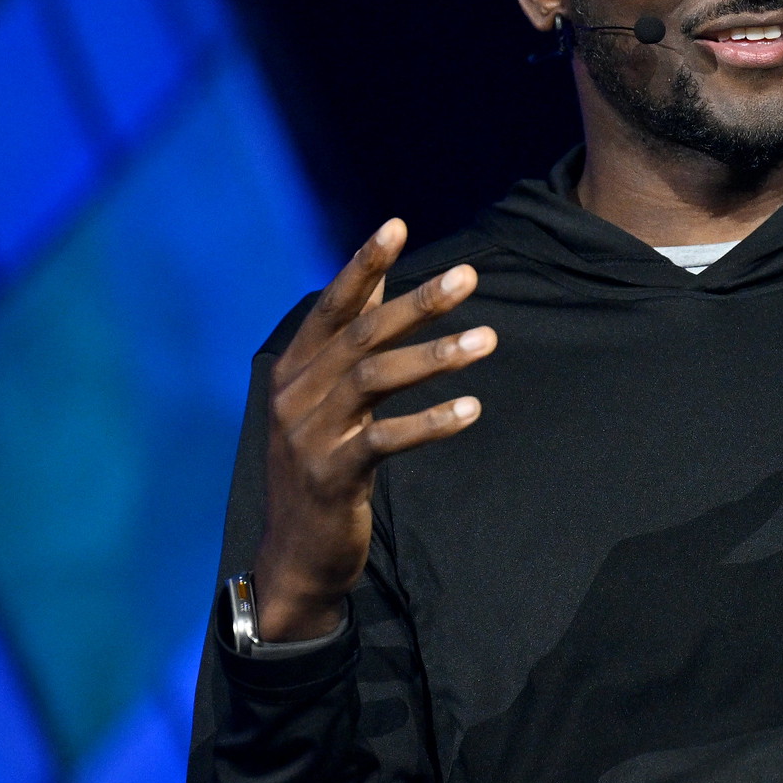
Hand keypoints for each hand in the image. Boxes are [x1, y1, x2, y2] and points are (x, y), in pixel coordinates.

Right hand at [253, 219, 497, 639]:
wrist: (295, 556)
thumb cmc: (322, 466)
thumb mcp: (325, 399)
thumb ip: (349, 338)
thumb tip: (376, 274)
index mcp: (294, 370)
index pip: (332, 306)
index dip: (363, 264)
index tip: (397, 225)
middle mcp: (294, 395)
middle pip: (361, 335)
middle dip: (417, 302)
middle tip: (469, 277)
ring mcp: (309, 436)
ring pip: (374, 378)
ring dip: (435, 357)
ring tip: (487, 341)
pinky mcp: (331, 476)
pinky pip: (384, 439)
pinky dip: (430, 421)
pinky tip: (470, 409)